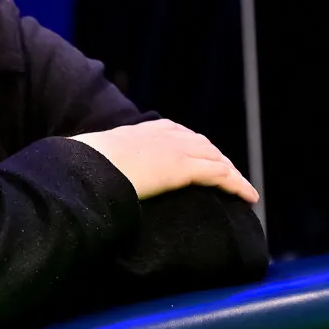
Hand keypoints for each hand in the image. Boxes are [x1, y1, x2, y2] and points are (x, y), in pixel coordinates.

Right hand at [70, 119, 258, 203]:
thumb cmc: (80, 167)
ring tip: (241, 188)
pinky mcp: (184, 168)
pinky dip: (237, 185)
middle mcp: (163, 135)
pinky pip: (220, 176)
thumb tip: (82, 178)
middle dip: (217, 158)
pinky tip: (249, 197)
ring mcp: (176, 150)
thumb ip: (97, 165)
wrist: (85, 166)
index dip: (192, 146)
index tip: (199, 157)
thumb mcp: (90, 160)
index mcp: (141, 131)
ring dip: (231, 173)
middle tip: (229, 176)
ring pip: (216, 159)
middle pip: (202, 145)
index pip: (176, 134)